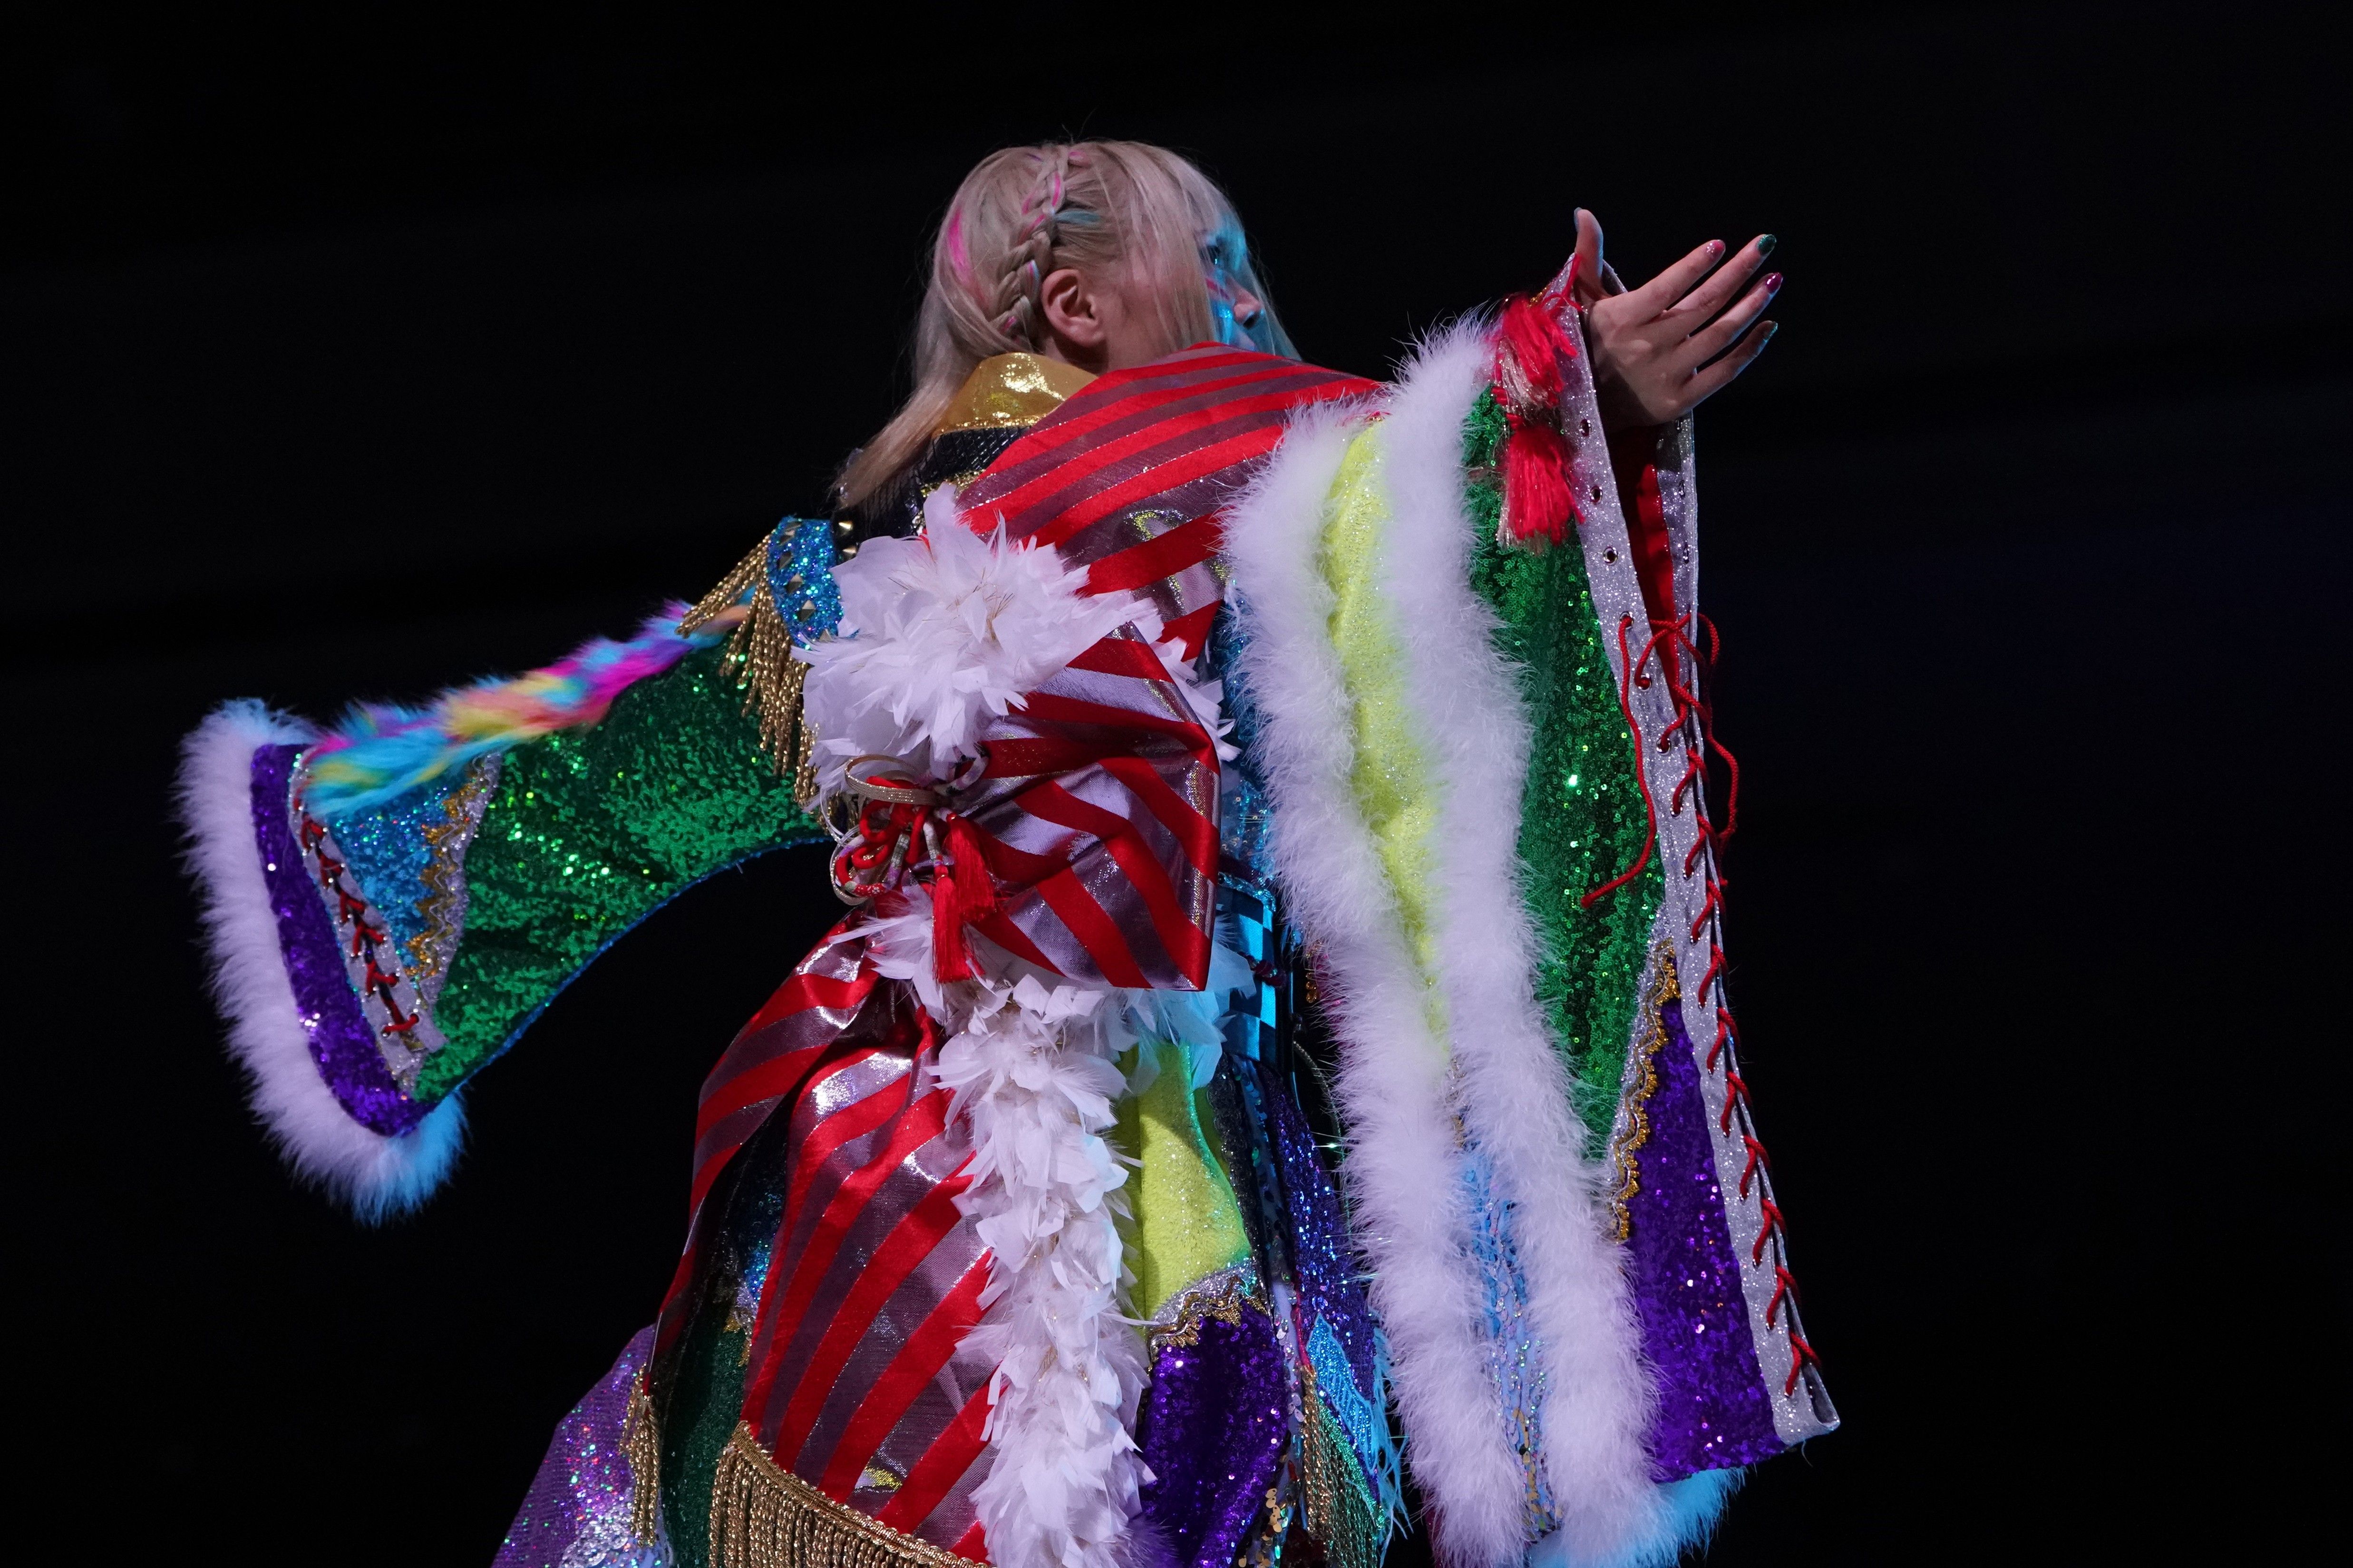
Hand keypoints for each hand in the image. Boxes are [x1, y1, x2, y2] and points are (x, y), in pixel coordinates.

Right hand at [1567, 209, 1780, 427]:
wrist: (1583, 405)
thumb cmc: (1586, 344)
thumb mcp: (1581, 301)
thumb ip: (1588, 256)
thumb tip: (1585, 212)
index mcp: (1623, 319)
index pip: (1664, 289)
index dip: (1692, 267)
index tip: (1718, 246)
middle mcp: (1647, 346)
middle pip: (1703, 304)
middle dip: (1738, 271)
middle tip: (1765, 245)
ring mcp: (1666, 375)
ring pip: (1719, 335)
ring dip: (1751, 305)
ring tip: (1772, 280)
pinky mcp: (1680, 400)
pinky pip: (1724, 372)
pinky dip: (1750, 349)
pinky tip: (1768, 326)